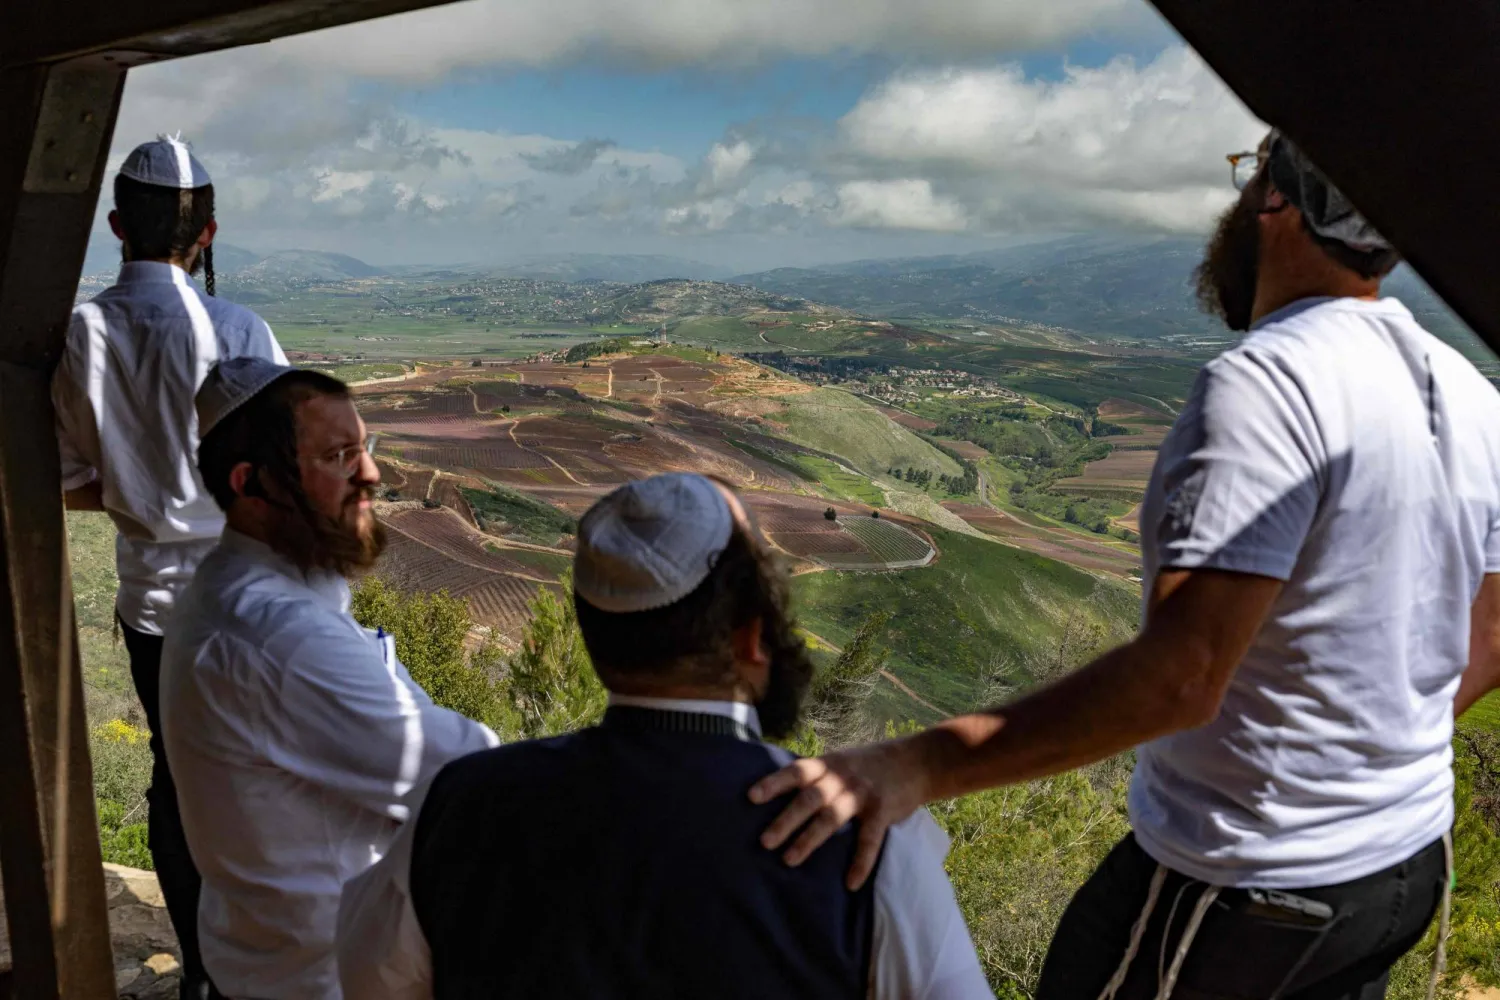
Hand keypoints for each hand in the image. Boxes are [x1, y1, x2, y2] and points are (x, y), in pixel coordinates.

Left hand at [748, 739, 928, 889]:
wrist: (917, 761)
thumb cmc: (871, 764)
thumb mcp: (842, 760)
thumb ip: (818, 774)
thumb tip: (783, 791)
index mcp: (829, 764)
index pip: (796, 771)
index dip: (773, 783)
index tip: (750, 797)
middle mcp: (842, 777)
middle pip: (809, 798)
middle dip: (785, 820)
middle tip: (764, 842)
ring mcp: (862, 794)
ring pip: (831, 817)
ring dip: (809, 839)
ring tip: (789, 859)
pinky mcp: (883, 811)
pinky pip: (870, 840)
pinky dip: (861, 863)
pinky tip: (851, 883)